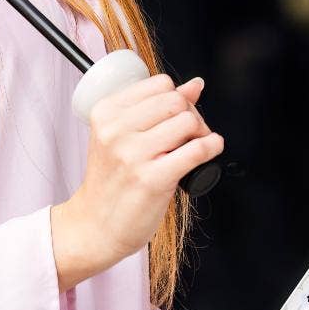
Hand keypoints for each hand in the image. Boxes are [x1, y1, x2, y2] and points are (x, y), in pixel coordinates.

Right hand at [51, 74, 221, 289]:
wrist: (96, 225)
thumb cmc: (112, 181)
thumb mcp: (121, 137)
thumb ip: (155, 107)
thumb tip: (195, 85)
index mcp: (105, 113)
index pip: (159, 84)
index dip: (178, 97)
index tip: (178, 117)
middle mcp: (115, 130)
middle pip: (176, 101)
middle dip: (192, 114)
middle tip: (191, 135)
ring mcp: (132, 155)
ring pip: (188, 122)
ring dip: (202, 133)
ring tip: (194, 147)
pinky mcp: (152, 179)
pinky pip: (196, 150)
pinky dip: (212, 147)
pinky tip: (211, 150)